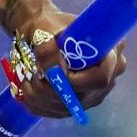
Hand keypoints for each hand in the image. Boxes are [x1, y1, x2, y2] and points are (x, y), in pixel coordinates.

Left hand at [10, 6, 127, 118]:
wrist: (42, 31)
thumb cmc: (48, 24)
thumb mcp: (44, 28)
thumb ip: (47, 46)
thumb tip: (53, 70)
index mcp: (110, 56)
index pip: (100, 78)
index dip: (74, 79)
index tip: (52, 68)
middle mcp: (106, 80)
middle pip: (81, 96)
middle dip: (51, 88)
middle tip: (32, 74)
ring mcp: (92, 95)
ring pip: (66, 107)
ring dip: (40, 96)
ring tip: (27, 78)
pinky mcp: (77, 104)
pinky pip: (56, 112)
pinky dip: (37, 103)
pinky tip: (28, 87)